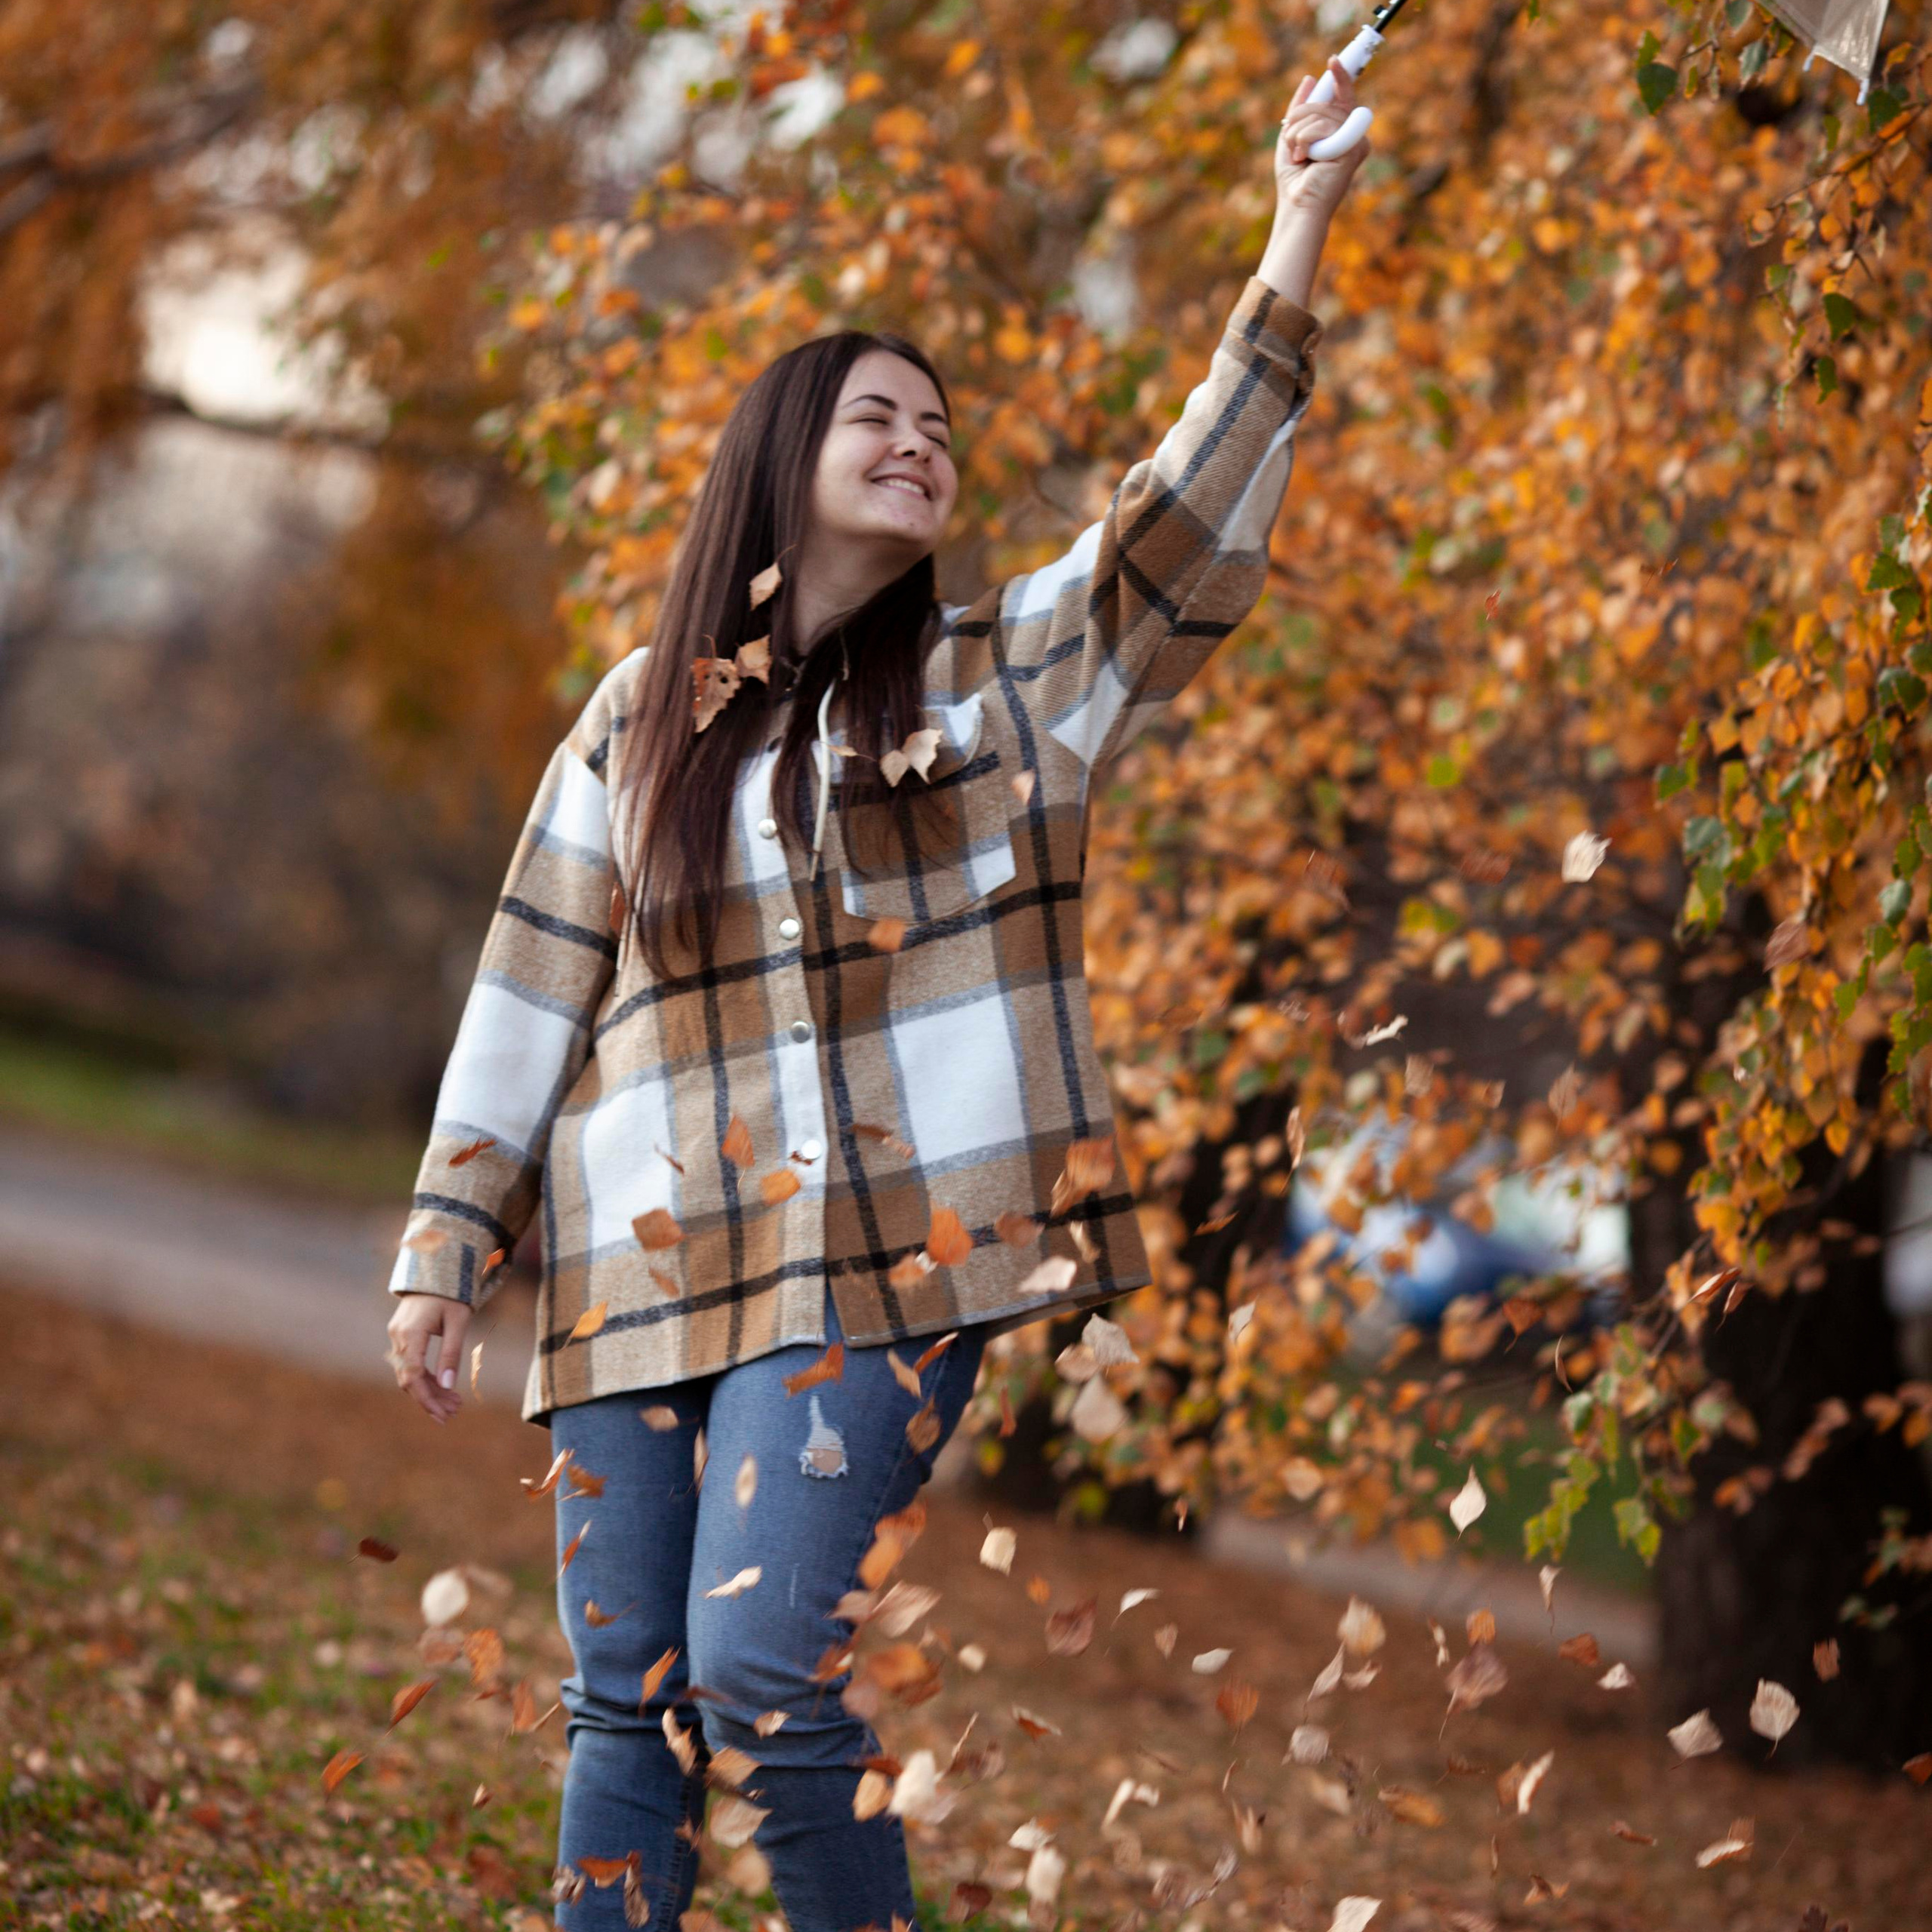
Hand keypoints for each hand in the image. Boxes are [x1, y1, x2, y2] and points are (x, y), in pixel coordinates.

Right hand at [387, 1291, 470, 1422]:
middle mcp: (398, 1336)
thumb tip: (449, 1386)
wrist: (436, 1269)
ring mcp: (397, 1336)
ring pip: (409, 1373)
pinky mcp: (402, 1336)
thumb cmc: (451, 1294)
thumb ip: (451, 1353)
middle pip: (409, 1379)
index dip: (426, 1398)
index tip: (442, 1414)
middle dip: (430, 1399)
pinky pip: (410, 1363)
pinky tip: (443, 1387)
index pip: (413, 1376)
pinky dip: (425, 1377)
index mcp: (411, 1332)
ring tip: (454, 1404)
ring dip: (429, 1390)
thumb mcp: (458, 1321)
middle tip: (453, 1413)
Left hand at [1274, 56, 1370, 223]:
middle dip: (1300, 116)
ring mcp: (1356, 142)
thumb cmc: (1295, 180)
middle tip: (1292, 142)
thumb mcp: (1291, 137)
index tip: (1332, 60)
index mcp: (1342, 132)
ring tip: (1299, 154)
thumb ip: (1299, 110)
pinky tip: (1306, 157)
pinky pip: (1325, 127)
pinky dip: (1307, 139)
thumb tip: (1309, 79)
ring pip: (1323, 113)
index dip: (1339, 77)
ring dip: (1299, 132)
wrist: (1298, 207)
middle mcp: (1353, 135)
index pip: (1342, 98)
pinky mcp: (1353, 149)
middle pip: (1326, 103)